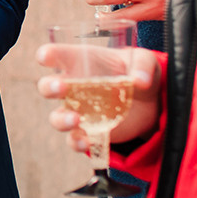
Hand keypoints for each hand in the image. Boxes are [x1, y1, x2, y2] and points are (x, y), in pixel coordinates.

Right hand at [35, 45, 160, 152]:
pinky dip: (77, 142)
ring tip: (75, 120)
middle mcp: (74, 86)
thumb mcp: (146, 62)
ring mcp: (79, 111)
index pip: (56, 55)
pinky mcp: (89, 131)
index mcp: (82, 62)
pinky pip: (74, 139)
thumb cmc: (139, 72)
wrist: (150, 102)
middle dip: (49, 87)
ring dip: (61, 120)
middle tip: (61, 88)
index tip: (46, 57)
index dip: (47, 55)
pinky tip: (86, 142)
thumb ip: (143, 66)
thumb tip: (140, 81)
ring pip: (57, 117)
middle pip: (47, 86)